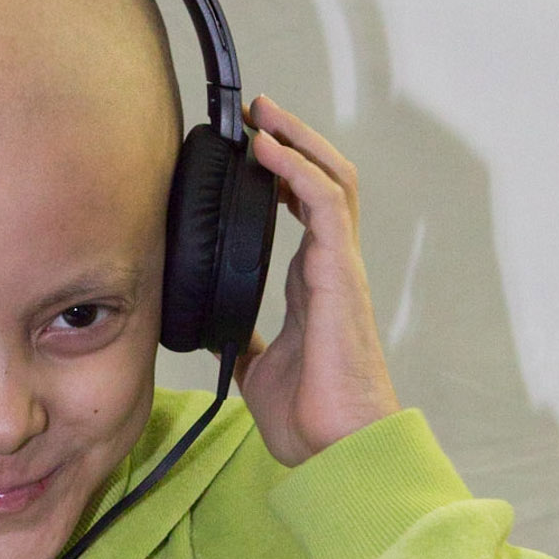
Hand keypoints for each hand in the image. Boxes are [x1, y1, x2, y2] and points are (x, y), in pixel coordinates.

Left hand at [236, 97, 399, 464]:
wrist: (334, 448)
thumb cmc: (310, 415)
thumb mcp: (257, 368)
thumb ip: (244, 342)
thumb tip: (218, 333)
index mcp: (314, 282)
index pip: (305, 207)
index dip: (282, 170)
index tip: (250, 145)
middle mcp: (330, 266)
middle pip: (324, 180)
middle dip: (293, 139)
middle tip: (256, 111)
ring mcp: (339, 267)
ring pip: (331, 180)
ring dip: (297, 140)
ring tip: (263, 113)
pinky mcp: (340, 273)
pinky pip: (326, 204)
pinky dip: (297, 169)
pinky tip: (268, 150)